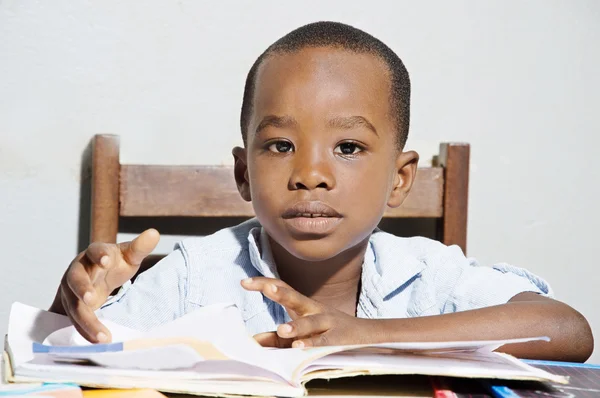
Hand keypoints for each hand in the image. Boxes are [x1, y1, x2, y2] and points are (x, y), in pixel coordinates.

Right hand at [49, 229, 159, 343]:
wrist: (94, 277)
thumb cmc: (113, 264)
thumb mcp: (128, 255)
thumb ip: (140, 247)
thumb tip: (154, 233)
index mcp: (93, 254)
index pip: (94, 251)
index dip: (99, 255)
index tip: (107, 261)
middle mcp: (78, 271)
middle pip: (75, 278)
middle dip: (82, 288)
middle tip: (91, 299)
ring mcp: (71, 291)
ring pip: (74, 305)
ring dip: (86, 320)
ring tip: (102, 336)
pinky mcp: (71, 308)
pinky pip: (75, 320)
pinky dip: (86, 331)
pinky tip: (99, 342)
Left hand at [241, 277, 379, 347]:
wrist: (363, 333)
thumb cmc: (325, 330)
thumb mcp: (300, 332)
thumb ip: (276, 338)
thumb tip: (252, 342)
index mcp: (302, 305)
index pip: (282, 288)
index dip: (263, 283)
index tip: (243, 281)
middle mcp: (313, 309)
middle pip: (296, 297)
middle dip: (281, 293)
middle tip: (267, 288)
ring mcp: (326, 322)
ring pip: (311, 322)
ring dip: (296, 325)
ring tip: (281, 329)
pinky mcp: (336, 338)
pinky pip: (323, 341)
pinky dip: (312, 343)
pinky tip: (299, 346)